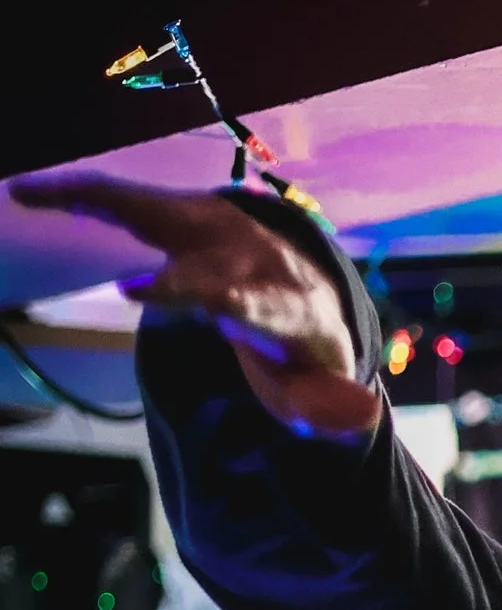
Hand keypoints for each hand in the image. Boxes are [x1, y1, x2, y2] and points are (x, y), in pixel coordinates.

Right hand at [8, 173, 382, 441]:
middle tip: (127, 288)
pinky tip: (31, 192)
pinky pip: (129, 205)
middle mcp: (252, 257)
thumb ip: (330, 405)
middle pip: (206, 258)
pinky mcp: (185, 218)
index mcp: (286, 302)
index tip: (177, 298)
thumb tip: (360, 417)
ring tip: (36, 196)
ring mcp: (217, 232)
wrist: (306, 302)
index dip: (220, 299)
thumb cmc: (303, 354)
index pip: (255, 301)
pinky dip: (83, 196)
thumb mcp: (321, 388)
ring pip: (160, 214)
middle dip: (172, 274)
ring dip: (103, 203)